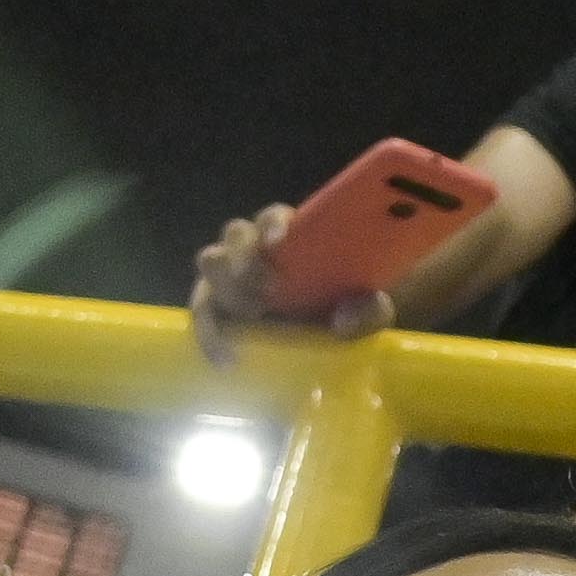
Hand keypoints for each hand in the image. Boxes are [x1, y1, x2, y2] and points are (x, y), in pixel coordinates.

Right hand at [188, 203, 388, 366]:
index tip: (279, 242)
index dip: (272, 224)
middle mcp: (256, 247)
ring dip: (225, 286)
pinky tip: (226, 359)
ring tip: (253, 317)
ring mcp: (232, 274)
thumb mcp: (371, 309)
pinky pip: (204, 311)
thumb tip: (345, 320)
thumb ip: (369, 310)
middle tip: (269, 291)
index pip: (273, 217)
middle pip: (235, 234)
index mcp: (291, 235)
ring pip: (211, 262)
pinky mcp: (218, 306)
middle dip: (245, 257)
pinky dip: (209, 332)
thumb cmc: (348, 306)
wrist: (329, 332)